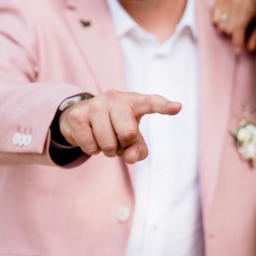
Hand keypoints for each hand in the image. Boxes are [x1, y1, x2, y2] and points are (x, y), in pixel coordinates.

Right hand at [58, 90, 181, 162]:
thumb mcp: (130, 137)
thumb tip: (132, 157)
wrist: (78, 118)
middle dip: (123, 144)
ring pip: (108, 144)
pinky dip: (92, 150)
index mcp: (134, 102)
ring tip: (103, 138)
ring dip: (107, 150)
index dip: (165, 106)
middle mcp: (115, 98)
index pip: (152, 103)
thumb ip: (138, 149)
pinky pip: (91, 147)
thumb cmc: (113, 126)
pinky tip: (90, 137)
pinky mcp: (78, 116)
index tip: (177, 107)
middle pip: (128, 133)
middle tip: (117, 138)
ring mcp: (96, 105)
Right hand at [212, 0, 255, 52]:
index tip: (238, 52)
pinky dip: (219, 25)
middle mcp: (236, 0)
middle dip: (232, 36)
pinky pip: (214, 20)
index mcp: (249, 6)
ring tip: (232, 26)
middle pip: (227, 28)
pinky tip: (226, 22)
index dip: (237, 41)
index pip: (239, 27)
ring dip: (225, 30)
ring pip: (219, 25)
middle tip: (238, 33)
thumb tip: (250, 48)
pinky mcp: (218, 1)